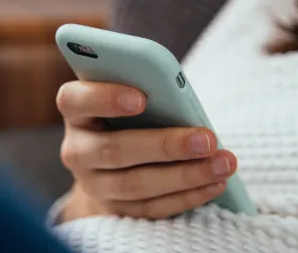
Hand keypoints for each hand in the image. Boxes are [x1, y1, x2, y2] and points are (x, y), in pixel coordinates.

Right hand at [56, 80, 236, 220]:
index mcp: (77, 113)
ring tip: (222, 164)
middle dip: (164, 146)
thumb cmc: (126, 117)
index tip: (141, 98)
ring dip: (184, 176)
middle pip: (113, 150)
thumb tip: (179, 96)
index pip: (74, 101)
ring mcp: (93, 184)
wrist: (109, 162)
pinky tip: (214, 184)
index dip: (104, 98)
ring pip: (135, 185)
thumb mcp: (127, 96)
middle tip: (207, 140)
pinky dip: (186, 197)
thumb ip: (143, 89)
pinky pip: (150, 208)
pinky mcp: (114, 208)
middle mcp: (77, 150)